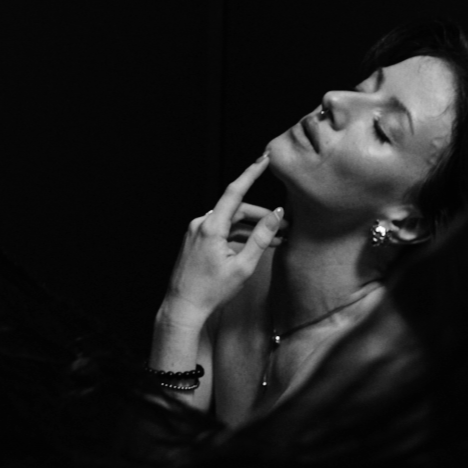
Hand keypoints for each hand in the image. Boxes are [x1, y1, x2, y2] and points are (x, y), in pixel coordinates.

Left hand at [162, 156, 284, 322]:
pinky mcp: (194, 241)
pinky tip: (253, 247)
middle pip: (236, 210)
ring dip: (250, 228)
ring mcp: (195, 232)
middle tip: (284, 227)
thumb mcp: (243, 266)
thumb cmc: (211, 291)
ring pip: (228, 222)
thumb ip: (261, 237)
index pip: (235, 191)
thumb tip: (276, 215)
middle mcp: (200, 224)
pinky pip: (219, 231)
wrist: (183, 309)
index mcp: (211, 227)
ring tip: (275, 240)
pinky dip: (237, 235)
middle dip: (260, 216)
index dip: (251, 173)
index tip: (265, 158)